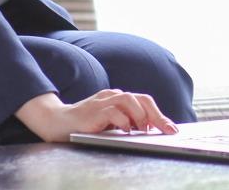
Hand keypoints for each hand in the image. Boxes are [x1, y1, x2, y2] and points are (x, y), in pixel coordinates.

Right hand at [15, 90, 178, 142]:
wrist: (57, 122)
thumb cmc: (85, 125)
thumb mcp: (108, 123)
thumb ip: (125, 123)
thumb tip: (149, 132)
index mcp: (117, 98)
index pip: (143, 101)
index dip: (160, 114)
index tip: (172, 129)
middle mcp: (112, 96)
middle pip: (140, 98)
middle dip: (157, 115)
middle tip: (168, 131)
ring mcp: (102, 102)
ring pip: (128, 100)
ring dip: (141, 115)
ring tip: (146, 130)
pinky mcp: (92, 111)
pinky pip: (112, 111)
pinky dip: (122, 120)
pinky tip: (126, 131)